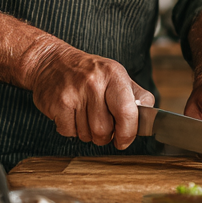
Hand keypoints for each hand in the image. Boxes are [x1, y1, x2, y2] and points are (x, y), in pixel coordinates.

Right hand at [23, 44, 154, 148]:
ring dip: (87, 133)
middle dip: (104, 136)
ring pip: (86, 134)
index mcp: (114, 75)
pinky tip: (71, 114)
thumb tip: (150, 117)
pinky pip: (69, 132)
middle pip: (104, 130)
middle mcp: (94, 82)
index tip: (124, 140)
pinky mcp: (57, 104)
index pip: (127, 112)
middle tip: (102, 126)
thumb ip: (136, 96)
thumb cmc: (89, 72)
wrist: (51, 62)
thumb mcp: (116, 75)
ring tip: (84, 115)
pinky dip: (71, 130)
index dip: (128, 133)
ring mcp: (73, 93)